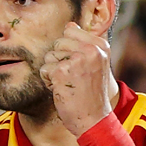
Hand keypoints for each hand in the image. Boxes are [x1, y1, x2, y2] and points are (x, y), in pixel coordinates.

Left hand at [39, 22, 112, 136]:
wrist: (94, 119)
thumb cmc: (92, 94)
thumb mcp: (97, 64)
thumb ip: (85, 45)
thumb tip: (69, 25)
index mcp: (101, 45)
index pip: (71, 29)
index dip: (68, 48)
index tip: (78, 64)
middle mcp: (90, 50)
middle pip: (58, 42)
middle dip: (59, 60)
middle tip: (73, 77)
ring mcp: (76, 60)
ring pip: (50, 56)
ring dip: (54, 71)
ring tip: (69, 84)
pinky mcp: (62, 72)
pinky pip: (44, 70)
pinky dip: (49, 82)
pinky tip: (62, 90)